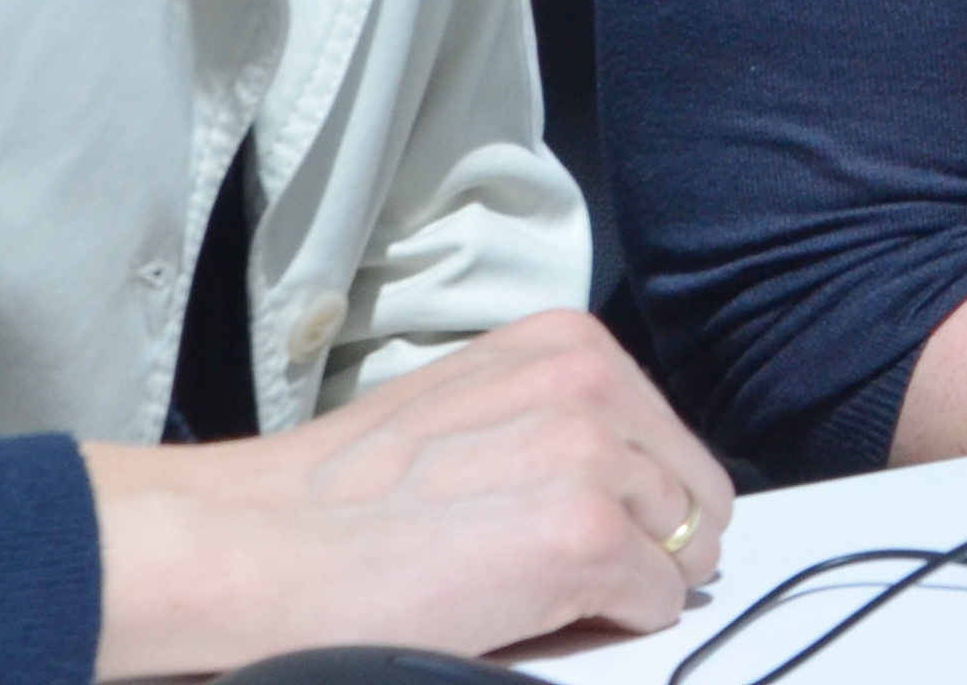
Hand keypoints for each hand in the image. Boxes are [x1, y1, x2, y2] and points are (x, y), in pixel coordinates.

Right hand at [83, 307, 732, 679]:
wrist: (270, 546)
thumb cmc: (351, 498)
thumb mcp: (471, 409)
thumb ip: (555, 420)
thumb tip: (638, 482)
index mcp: (565, 343)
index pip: (673, 435)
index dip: (647, 499)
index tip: (607, 528)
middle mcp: (588, 382)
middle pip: (696, 491)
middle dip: (656, 542)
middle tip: (571, 577)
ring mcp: (590, 456)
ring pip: (683, 546)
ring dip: (630, 582)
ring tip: (537, 589)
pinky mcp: (585, 536)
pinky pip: (656, 601)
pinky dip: (617, 623)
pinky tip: (540, 613)